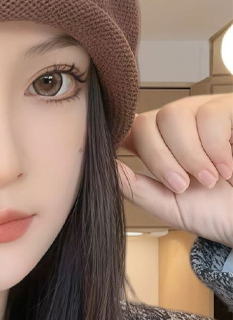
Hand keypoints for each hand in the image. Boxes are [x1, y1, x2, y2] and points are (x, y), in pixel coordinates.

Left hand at [116, 93, 232, 247]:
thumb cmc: (211, 210)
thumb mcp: (165, 203)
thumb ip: (131, 185)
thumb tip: (99, 164)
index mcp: (157, 143)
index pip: (128, 127)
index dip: (120, 136)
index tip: (119, 153)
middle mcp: (177, 123)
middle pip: (148, 122)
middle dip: (162, 159)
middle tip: (182, 186)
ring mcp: (203, 112)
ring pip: (175, 115)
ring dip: (190, 155)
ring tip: (209, 180)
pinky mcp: (228, 109)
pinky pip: (209, 114)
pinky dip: (214, 146)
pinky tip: (225, 168)